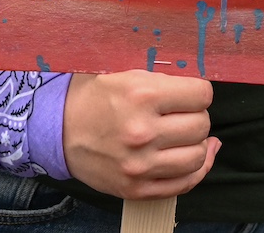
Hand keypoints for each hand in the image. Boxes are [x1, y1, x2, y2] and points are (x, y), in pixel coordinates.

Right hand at [62, 71, 220, 200]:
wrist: (59, 130)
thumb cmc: (96, 98)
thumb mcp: (128, 74)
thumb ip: (166, 80)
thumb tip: (203, 92)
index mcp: (141, 96)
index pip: (201, 95)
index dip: (199, 92)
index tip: (192, 94)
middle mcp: (142, 132)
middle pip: (201, 125)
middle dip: (197, 116)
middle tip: (184, 114)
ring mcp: (140, 165)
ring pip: (197, 156)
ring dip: (197, 144)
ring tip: (187, 136)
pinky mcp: (137, 189)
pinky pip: (185, 183)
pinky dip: (196, 169)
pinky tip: (196, 156)